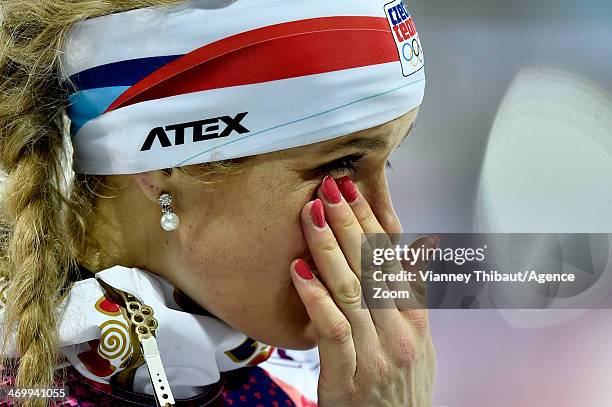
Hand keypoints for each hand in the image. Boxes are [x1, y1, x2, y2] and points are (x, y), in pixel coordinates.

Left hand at [290, 175, 435, 406]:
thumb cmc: (403, 389)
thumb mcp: (421, 341)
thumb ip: (414, 294)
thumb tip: (418, 249)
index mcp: (414, 319)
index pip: (391, 259)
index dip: (372, 222)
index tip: (354, 190)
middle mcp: (398, 332)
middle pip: (372, 266)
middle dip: (350, 222)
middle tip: (331, 188)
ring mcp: (374, 354)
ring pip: (351, 290)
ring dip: (329, 248)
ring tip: (313, 214)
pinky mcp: (348, 377)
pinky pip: (332, 329)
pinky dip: (315, 297)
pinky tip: (299, 270)